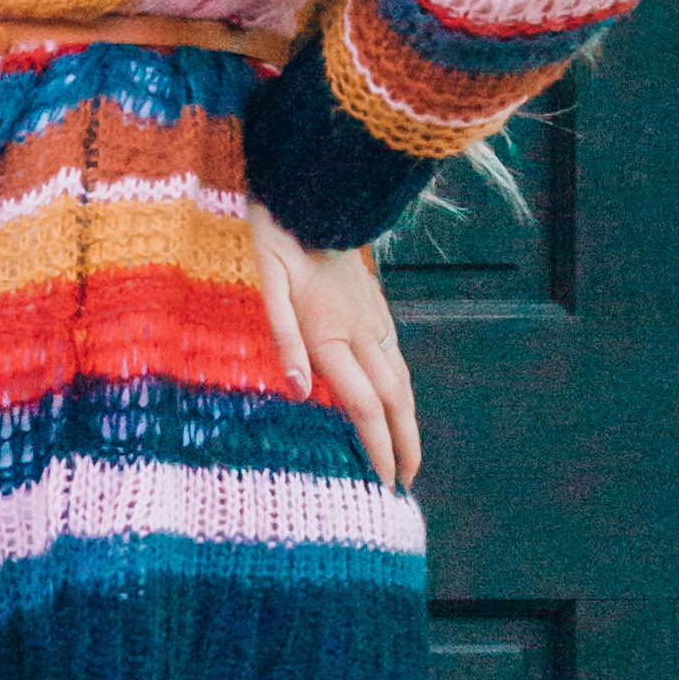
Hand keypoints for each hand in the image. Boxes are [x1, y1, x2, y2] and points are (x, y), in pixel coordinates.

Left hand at [245, 201, 421, 494]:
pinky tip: (400, 404)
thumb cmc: (280, 240)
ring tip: (410, 454)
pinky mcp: (376, 307)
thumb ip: (284, 338)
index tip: (385, 482)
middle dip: (405, 446)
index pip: (364, 406)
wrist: (314, 196)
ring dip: (409, 422)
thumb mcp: (268, 285)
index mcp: (332, 333)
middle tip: (406, 483)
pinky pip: (397, 359)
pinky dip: (404, 392)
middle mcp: (361, 331)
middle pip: (394, 402)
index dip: (378, 448)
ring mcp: (374, 319)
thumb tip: (302, 392)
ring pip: (402, 381)